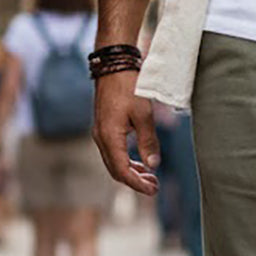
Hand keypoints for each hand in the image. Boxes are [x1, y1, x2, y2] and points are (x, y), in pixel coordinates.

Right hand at [92, 71, 159, 195]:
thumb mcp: (143, 114)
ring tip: (151, 177)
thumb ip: (148, 141)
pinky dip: (127, 160)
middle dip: (135, 181)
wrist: (114, 65)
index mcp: (109, 137)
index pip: (122, 171)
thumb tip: (153, 165)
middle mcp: (101, 138)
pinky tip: (140, 161)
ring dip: (131, 172)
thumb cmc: (129, 86)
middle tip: (155, 187)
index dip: (137, 184)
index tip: (153, 190)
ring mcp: (100, 132)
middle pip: (116, 170)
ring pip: (114, 162)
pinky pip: (113, 152)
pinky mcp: (104, 127)